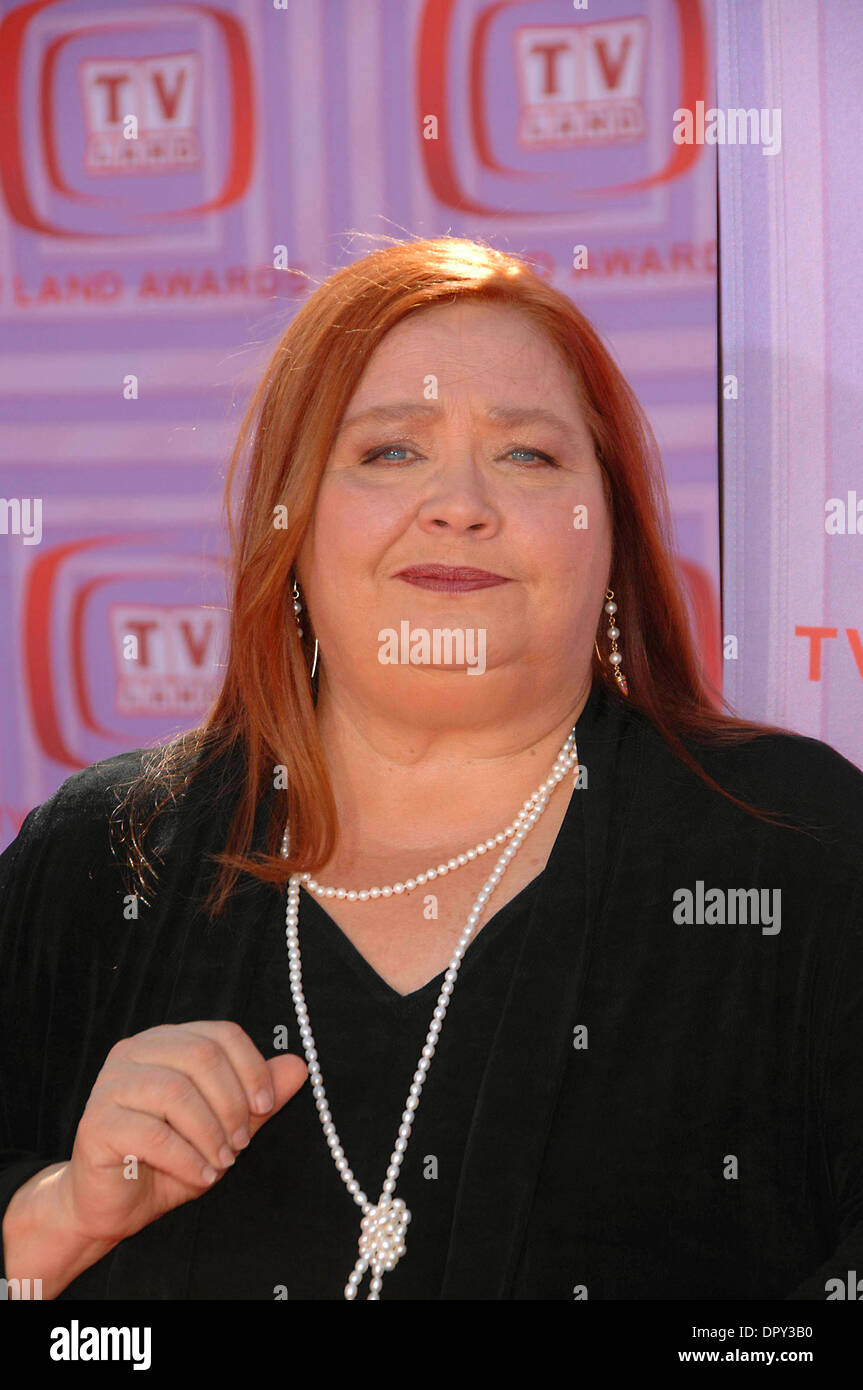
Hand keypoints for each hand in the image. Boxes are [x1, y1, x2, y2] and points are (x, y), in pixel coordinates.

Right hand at [55, 1021, 307, 1245]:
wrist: (114, 1205)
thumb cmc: (170, 1160)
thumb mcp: (225, 1128)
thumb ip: (259, 1098)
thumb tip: (299, 1066)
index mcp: (166, 1041)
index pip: (220, 1034)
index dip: (252, 1068)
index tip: (266, 1106)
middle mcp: (134, 1052)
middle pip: (200, 1056)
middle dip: (232, 1103)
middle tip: (242, 1144)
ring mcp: (110, 1085)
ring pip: (175, 1092)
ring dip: (210, 1133)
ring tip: (223, 1163)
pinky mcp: (96, 1123)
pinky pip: (152, 1134)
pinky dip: (187, 1158)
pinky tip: (201, 1175)